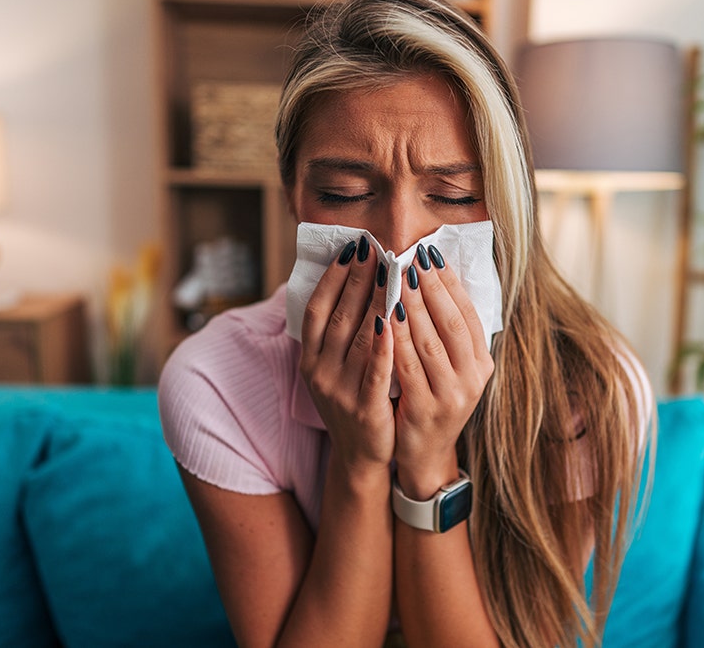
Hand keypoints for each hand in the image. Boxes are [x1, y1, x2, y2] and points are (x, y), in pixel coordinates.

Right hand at [299, 237, 395, 473]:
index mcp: (310, 359)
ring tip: (391, 272)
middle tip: (374, 248)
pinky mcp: (365, 408)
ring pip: (358, 338)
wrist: (360, 455)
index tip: (351, 249)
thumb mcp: (333, 367)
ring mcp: (340, 391)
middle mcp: (319, 372)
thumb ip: (337, 332)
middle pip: (339, 317)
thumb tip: (345, 281)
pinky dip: (383, 344)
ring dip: (375, 301)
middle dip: (357, 280)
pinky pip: (375, 370)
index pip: (317, 309)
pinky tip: (393, 319)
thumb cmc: (353, 399)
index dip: (332, 278)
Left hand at [391, 245, 494, 495]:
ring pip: (429, 342)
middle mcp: (472, 379)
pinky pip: (407, 366)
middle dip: (431, 287)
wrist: (425, 454)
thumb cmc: (433, 399)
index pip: (468, 314)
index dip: (450, 283)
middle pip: (452, 323)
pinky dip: (396, 339)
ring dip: (412, 306)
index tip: (432, 254)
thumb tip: (436, 278)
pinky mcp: (424, 410)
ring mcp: (450, 396)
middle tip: (412, 257)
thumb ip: (447, 331)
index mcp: (482, 363)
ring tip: (396, 277)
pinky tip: (383, 316)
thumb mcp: (451, 367)